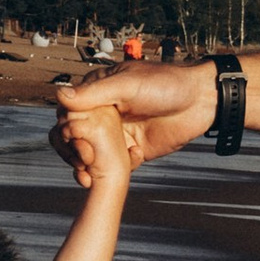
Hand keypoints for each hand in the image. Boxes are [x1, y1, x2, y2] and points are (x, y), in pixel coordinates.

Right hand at [52, 58, 212, 178]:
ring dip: (85, 167)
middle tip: (85, 161)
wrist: (200, 102)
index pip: (66, 113)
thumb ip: (95, 92)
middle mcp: (101, 113)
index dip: (66, 130)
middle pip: (72, 137)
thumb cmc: (166, 84)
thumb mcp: (128, 85)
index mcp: (96, 92)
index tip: (78, 141)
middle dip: (73, 152)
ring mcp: (114, 134)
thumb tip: (59, 95)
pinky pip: (109, 166)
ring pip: (87, 155)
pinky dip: (109, 172)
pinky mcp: (128, 151)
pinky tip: (124, 166)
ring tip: (90, 176)